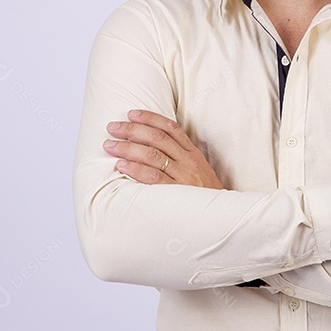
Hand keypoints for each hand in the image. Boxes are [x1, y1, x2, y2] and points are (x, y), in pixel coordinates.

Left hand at [104, 109, 224, 188]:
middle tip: (112, 127)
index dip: (150, 118)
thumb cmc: (205, 195)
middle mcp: (188, 161)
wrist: (221, 217)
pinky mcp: (177, 193)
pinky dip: (136, 169)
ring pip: (152, 155)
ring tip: (110, 145)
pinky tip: (122, 165)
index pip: (170, 129)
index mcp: (193, 153)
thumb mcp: (198, 171)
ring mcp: (183, 177)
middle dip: (132, 130)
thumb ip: (180, 158)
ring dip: (128, 148)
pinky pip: (153, 178)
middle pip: (157, 139)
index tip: (131, 114)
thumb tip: (151, 146)